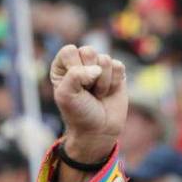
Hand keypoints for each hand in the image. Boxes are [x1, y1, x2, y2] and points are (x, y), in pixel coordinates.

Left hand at [49, 45, 126, 163]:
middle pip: (88, 51)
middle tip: (87, 91)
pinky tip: (109, 92)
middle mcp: (81, 63)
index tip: (74, 86)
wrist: (98, 130)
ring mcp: (99, 66)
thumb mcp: (66, 95)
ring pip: (105, 59)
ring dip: (101, 82)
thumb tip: (98, 68)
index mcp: (63, 66)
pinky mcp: (116, 72)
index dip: (73, 68)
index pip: (69, 51)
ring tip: (97, 94)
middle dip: (89, 75)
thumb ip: (75, 75)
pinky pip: (118, 66)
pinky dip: (114, 82)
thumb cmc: (78, 113)